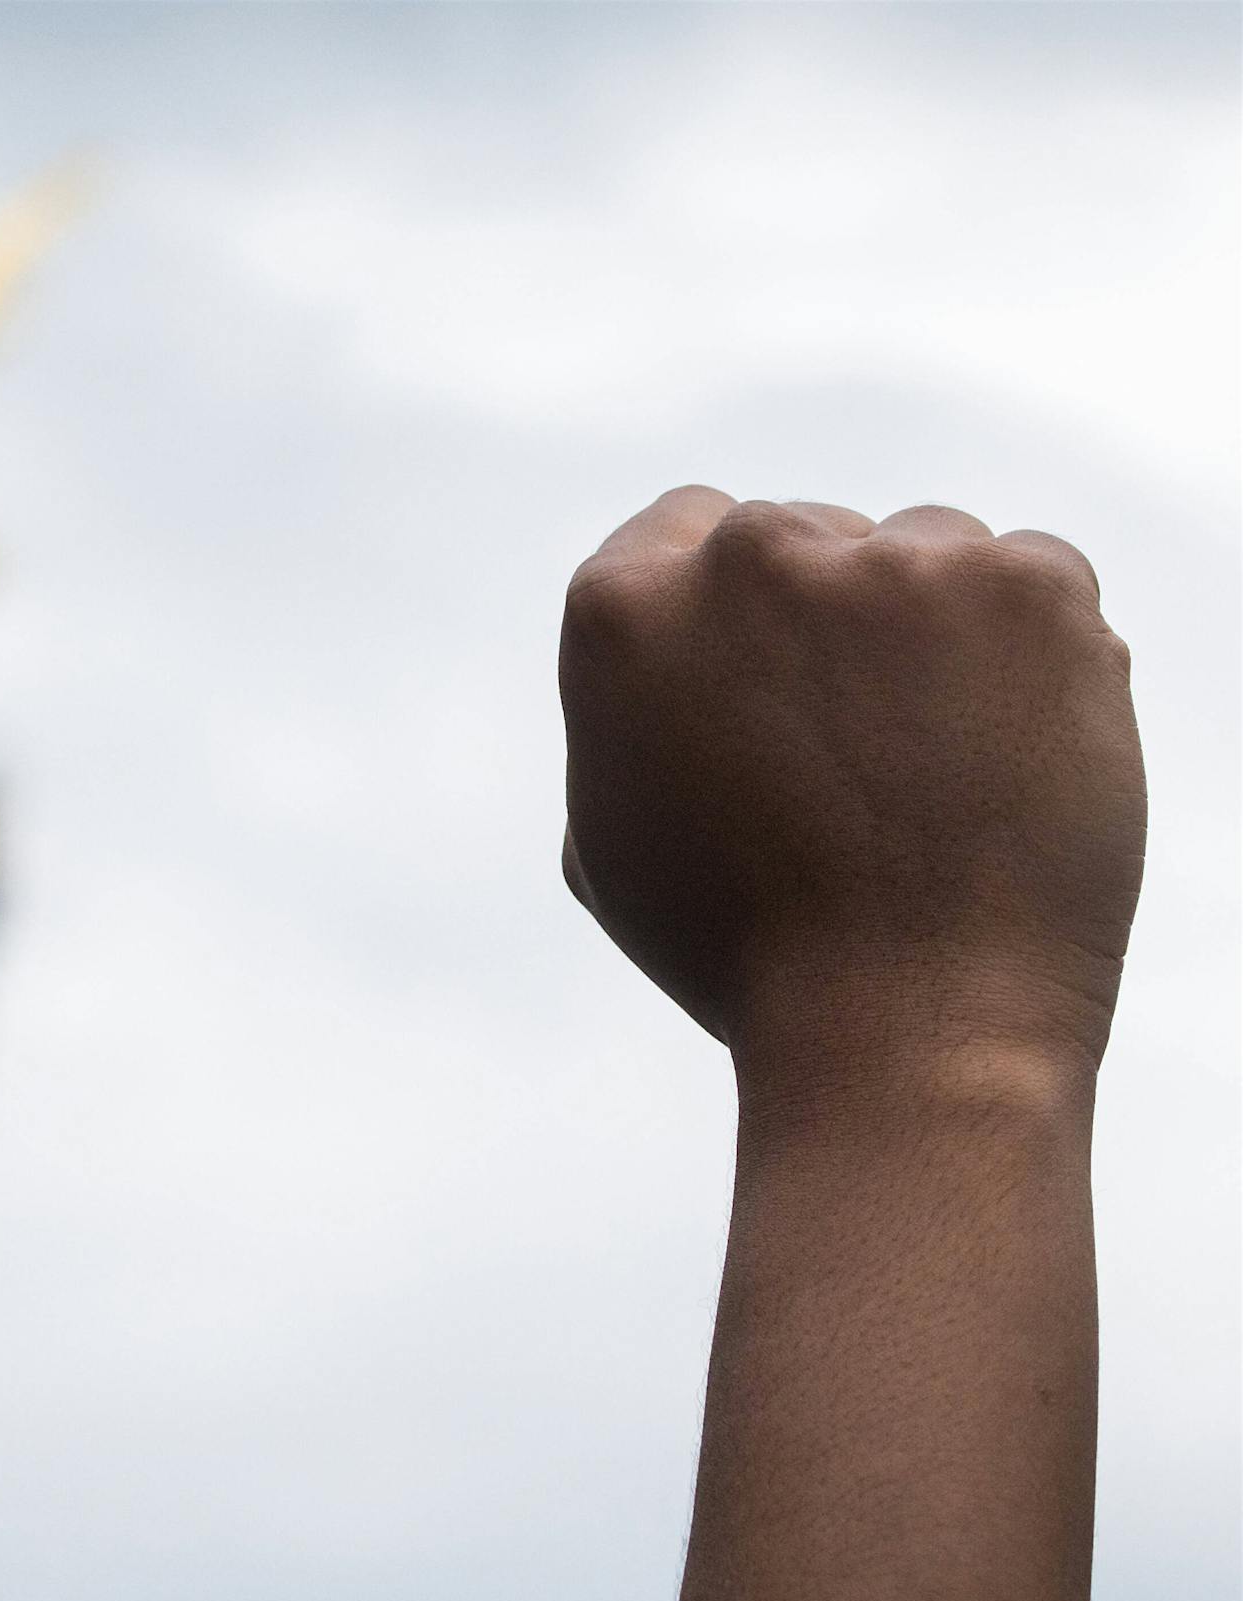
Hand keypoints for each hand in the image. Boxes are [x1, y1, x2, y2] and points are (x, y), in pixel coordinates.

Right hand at [560, 488, 1144, 1093]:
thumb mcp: (608, 846)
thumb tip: (662, 680)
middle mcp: (747, 556)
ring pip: (921, 557)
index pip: (679, 532)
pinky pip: (1032, 585)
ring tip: (934, 774)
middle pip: (805, 539)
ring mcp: (893, 562)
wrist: (905, 1028)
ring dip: (931, 633)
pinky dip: (1032, 658)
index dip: (728, 614)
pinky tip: (1002, 761)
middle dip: (830, 622)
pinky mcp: (1025, 585)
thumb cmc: (743, 960)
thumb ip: (622, 726)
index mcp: (623, 610)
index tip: (765, 678)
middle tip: (856, 753)